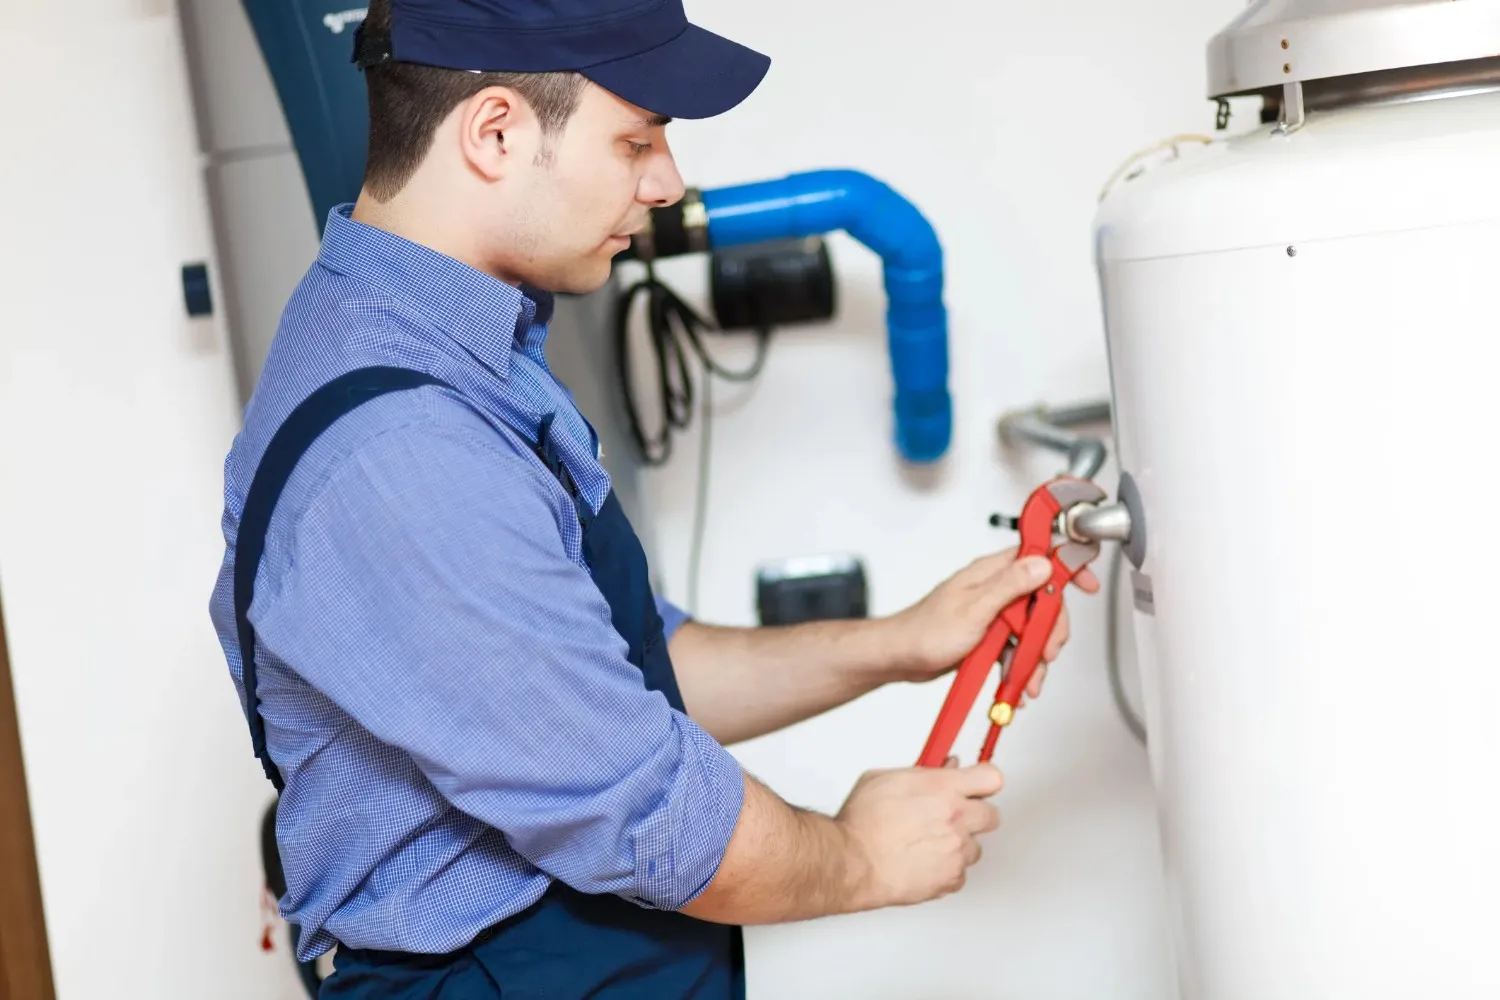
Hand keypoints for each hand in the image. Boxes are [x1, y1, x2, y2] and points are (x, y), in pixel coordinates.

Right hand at [834, 760, 1003, 908]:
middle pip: (991, 815)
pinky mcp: (952, 877)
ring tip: (931, 843)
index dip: (984, 782)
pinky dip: (947, 869)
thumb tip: (942, 769)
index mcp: (944, 788)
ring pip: (976, 847)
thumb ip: (921, 773)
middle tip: (953, 816)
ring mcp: (957, 849)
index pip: (991, 779)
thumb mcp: (885, 778)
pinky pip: (961, 872)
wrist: (853, 861)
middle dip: (975, 815)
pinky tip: (926, 861)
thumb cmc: (863, 822)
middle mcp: (957, 818)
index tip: (979, 785)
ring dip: (959, 844)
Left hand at [883, 549, 1099, 697]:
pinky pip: (1016, 648)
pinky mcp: (988, 635)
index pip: (1038, 557)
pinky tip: (1017, 685)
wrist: (900, 659)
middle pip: (1043, 601)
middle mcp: (994, 589)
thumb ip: (1010, 586)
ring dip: (1035, 657)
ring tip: (1029, 681)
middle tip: (1047, 653)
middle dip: (1050, 631)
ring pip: (1032, 629)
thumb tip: (1042, 564)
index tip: (1087, 583)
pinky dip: (1020, 666)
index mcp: (991, 573)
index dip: (1066, 566)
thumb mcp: (974, 609)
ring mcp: (992, 613)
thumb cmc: (924, 631)